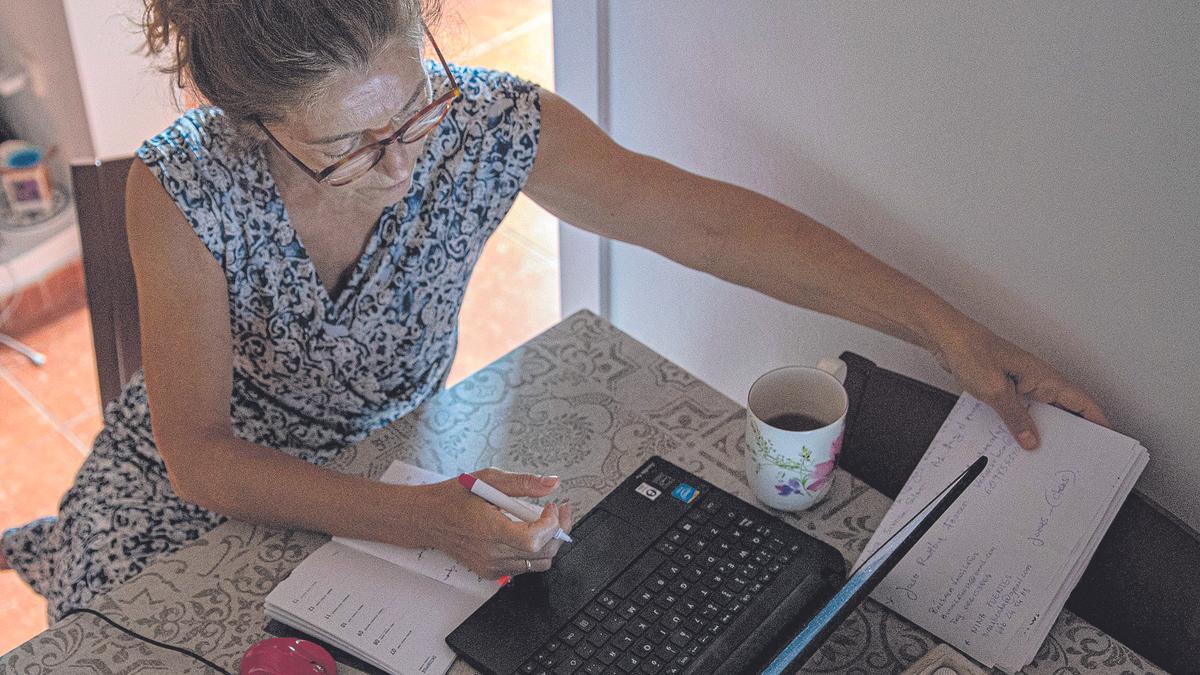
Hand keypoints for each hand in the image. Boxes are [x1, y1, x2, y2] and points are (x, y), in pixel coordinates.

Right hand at [415, 468, 572, 579]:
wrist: (428, 518)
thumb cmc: (453, 498)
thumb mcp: (488, 479)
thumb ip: (523, 482)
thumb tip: (552, 483)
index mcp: (490, 530)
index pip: (533, 540)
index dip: (551, 524)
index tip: (552, 506)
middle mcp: (491, 553)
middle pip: (542, 553)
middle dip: (558, 531)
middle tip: (557, 511)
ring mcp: (491, 566)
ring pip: (537, 564)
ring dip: (548, 543)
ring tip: (546, 522)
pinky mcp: (490, 571)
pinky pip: (523, 568)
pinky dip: (533, 552)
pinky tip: (528, 533)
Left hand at [931, 318, 1109, 449]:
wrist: (945, 337)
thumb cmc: (971, 351)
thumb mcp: (996, 391)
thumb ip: (1016, 418)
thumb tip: (1032, 440)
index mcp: (1043, 376)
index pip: (1080, 400)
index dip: (1096, 419)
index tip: (1107, 438)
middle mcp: (1035, 378)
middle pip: (1062, 408)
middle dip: (1070, 431)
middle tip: (1074, 455)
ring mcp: (1019, 382)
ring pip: (1039, 410)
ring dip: (1042, 429)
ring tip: (1044, 453)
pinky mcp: (1004, 385)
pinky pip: (1019, 408)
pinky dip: (1021, 423)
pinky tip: (1014, 437)